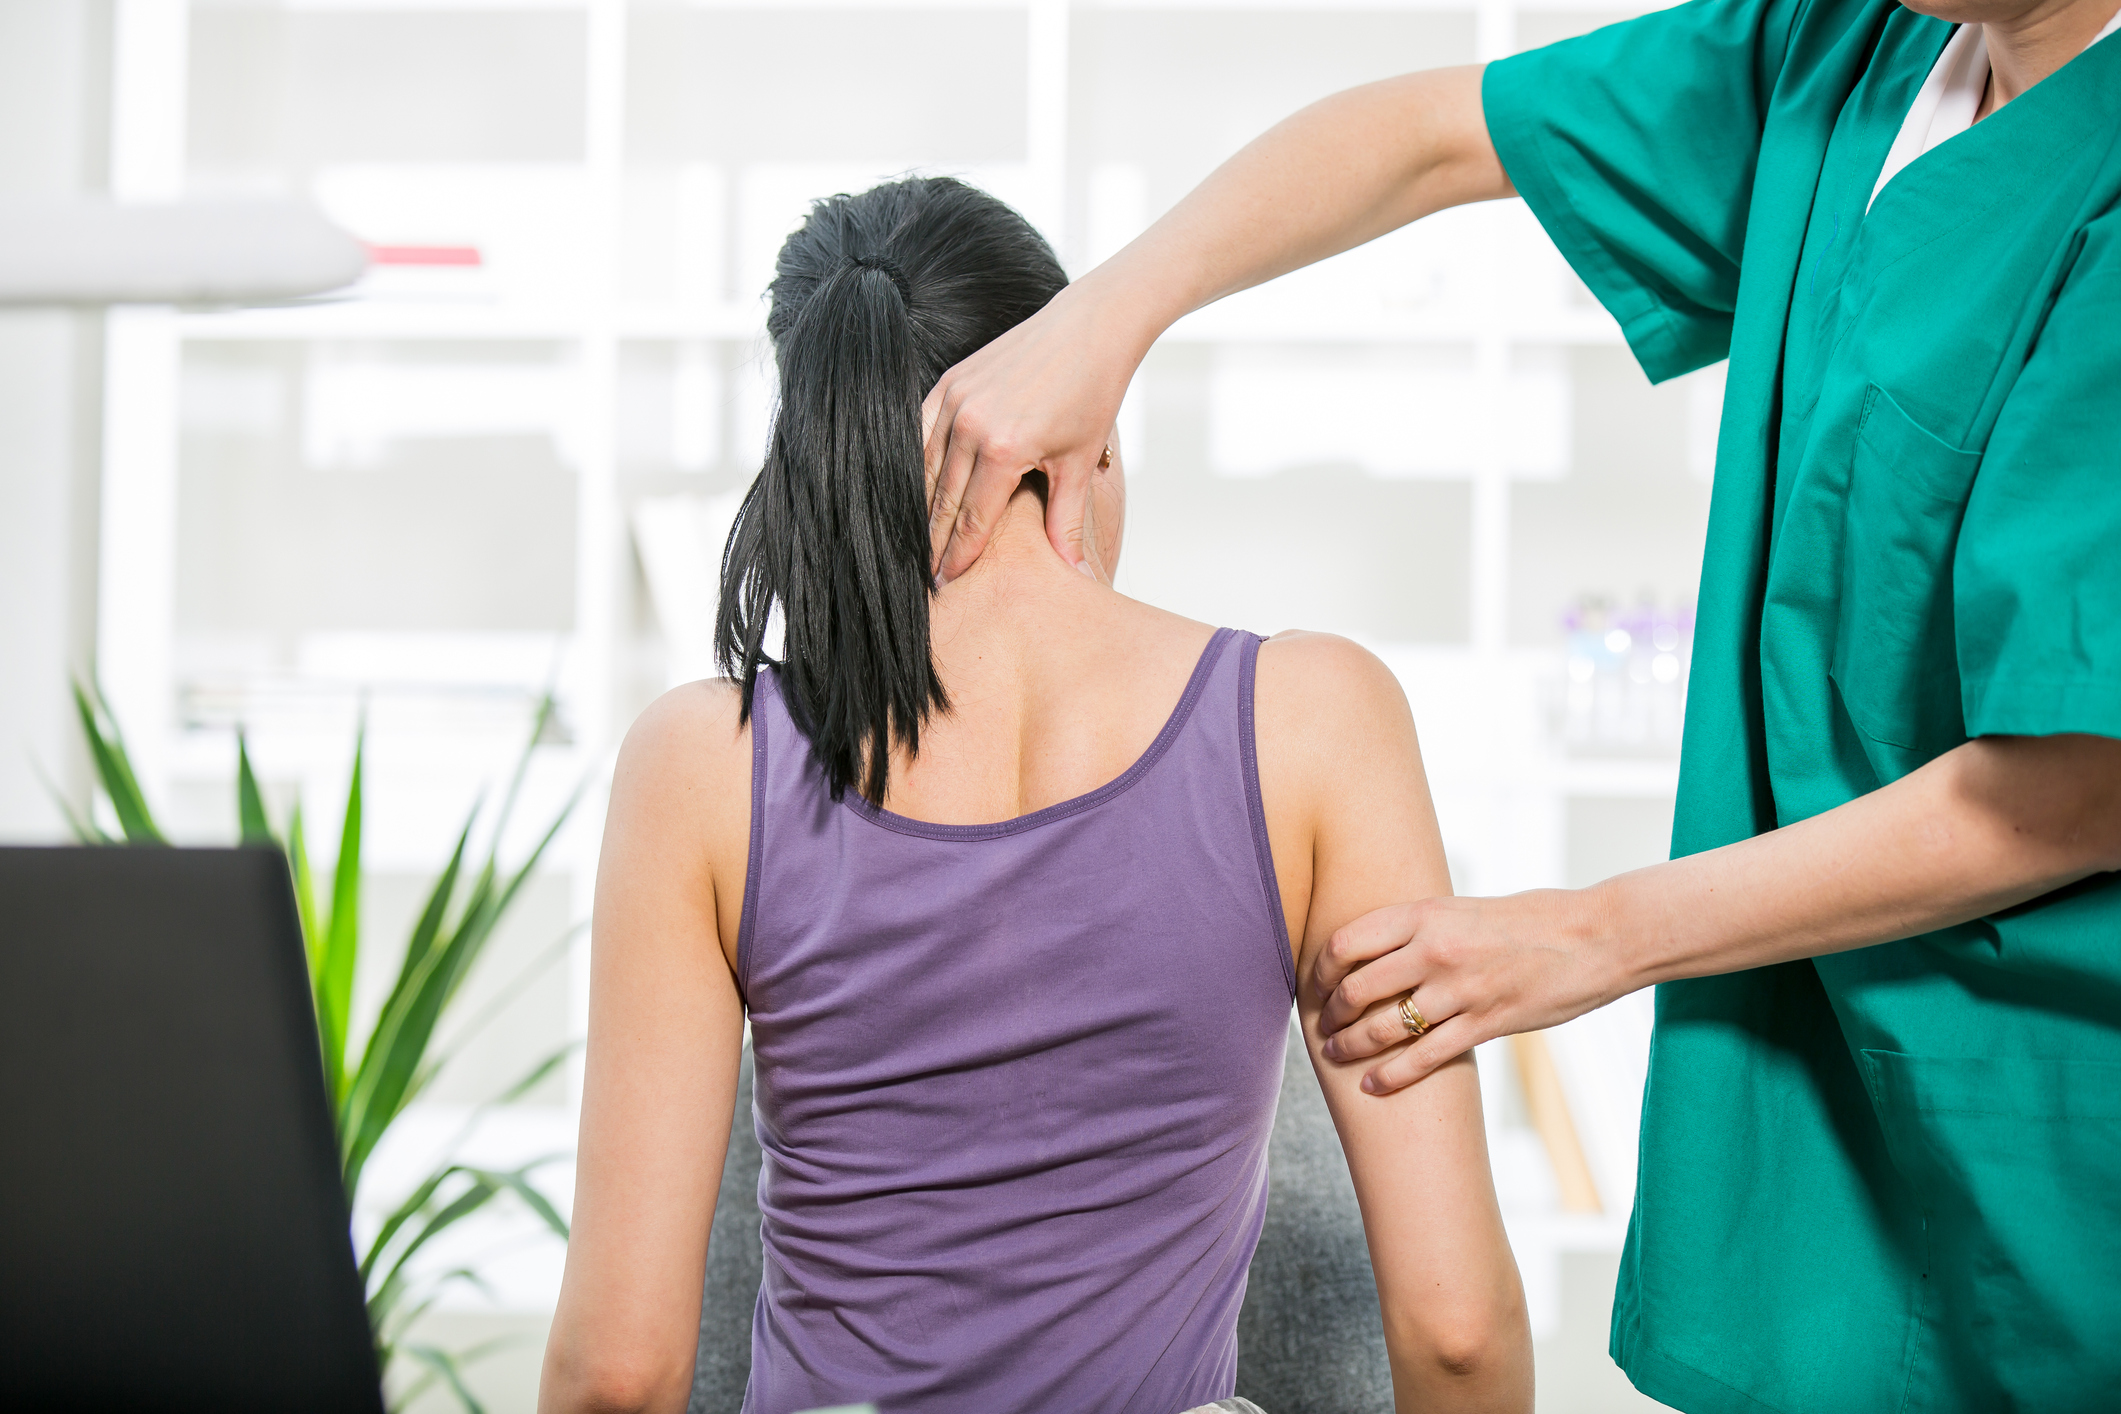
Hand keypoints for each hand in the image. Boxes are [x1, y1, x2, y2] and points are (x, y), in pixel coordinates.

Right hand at [921, 280, 1150, 583]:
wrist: (1090, 327)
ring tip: (915, 538)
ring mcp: (955, 399)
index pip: (972, 519)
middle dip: (932, 541)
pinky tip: (914, 485)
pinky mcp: (950, 381)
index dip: (958, 556)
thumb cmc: (1092, 393)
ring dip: (918, 505)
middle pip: (941, 499)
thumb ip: (1066, 520)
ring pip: (923, 467)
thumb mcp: (1080, 462)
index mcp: (1004, 449)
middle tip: (925, 576)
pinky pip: (920, 430)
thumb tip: (1075, 574)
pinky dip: (914, 460)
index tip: (946, 585)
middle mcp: (970, 424)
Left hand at [1313, 890, 1632, 1094]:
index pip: (1348, 941)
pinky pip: (1425, 1057)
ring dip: (1353, 1046)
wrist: (1597, 937)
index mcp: (1427, 914)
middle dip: (1332, 1012)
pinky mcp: (1485, 1024)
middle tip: (1324, 1024)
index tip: (1316, 981)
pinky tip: (1374, 1085)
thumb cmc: (1534, 918)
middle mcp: (1435, 950)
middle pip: (1358, 988)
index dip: (1321, 967)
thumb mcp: (1467, 908)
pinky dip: (1392, 1075)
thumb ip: (1424, 926)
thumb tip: (1383, 945)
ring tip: (1336, 1054)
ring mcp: (1460, 990)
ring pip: (1385, 1027)